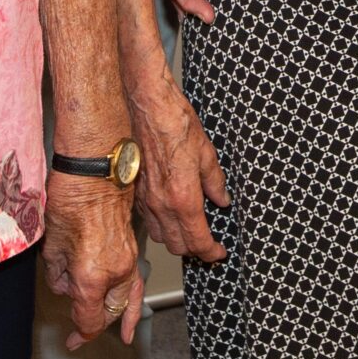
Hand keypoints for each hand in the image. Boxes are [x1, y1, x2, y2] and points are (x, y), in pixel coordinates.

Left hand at [42, 173, 142, 349]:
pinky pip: (136, 281)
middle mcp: (115, 272)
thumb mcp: (52, 242)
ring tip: (124, 333)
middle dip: (94, 326)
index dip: (80, 334)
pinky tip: (134, 307)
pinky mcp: (132, 247)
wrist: (96, 168)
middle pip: (108, 312)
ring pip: (127, 298)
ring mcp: (128, 259)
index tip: (72, 340)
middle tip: (79, 336)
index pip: (89, 318)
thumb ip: (58, 271)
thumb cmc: (70, 197)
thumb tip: (63, 283)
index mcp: (92, 276)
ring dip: (120, 316)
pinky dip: (134, 299)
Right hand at [129, 74, 229, 262]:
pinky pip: (148, 220)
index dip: (211, 252)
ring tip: (190, 231)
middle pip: (178, 246)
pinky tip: (171, 214)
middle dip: (195, 249)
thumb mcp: (206, 152)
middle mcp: (162, 204)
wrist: (146, 106)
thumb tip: (222, 199)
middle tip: (208, 242)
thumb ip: (215, 181)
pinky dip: (161, 225)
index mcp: (183, 197)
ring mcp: (145, 200)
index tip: (219, 252)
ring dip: (176, 239)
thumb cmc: (175, 123)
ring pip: (161, 237)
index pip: (198, 241)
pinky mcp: (135, 192)